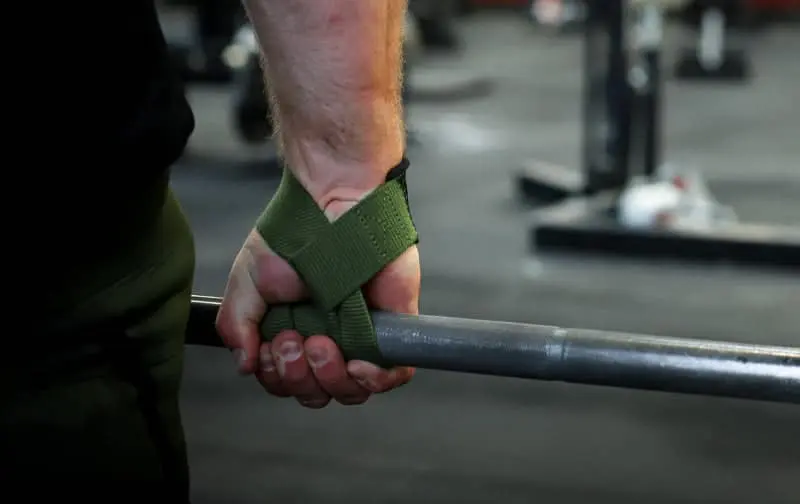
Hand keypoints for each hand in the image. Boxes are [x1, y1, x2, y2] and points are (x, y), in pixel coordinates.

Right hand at [215, 201, 419, 407]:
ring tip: (322, 344)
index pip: (286, 383)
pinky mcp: (392, 327)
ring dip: (332, 379)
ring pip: (352, 391)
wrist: (332, 203)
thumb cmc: (290, 238)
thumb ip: (237, 324)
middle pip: (318, 393)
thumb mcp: (247, 281)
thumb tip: (244, 365)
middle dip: (299, 378)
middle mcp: (327, 341)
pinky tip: (358, 364)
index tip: (271, 346)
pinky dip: (376, 380)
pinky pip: (392, 374)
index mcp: (293, 335)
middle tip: (294, 341)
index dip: (277, 378)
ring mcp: (361, 337)